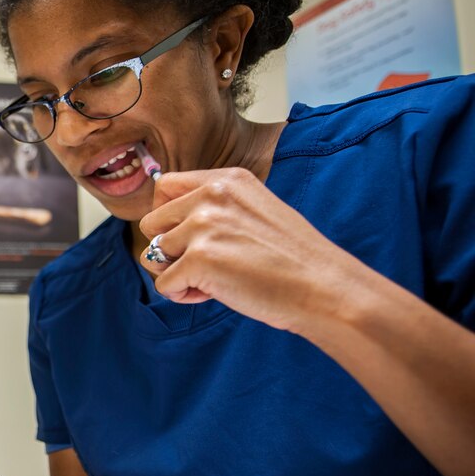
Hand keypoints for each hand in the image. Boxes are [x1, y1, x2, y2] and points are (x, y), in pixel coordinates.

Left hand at [138, 167, 362, 333]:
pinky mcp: (199, 259)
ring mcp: (203, 226)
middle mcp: (211, 196)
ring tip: (212, 281)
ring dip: (177, 274)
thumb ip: (216, 208)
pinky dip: (182, 295)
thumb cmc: (293, 258)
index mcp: (226, 180)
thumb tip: (172, 226)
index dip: (167, 217)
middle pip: (151, 223)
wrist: (324, 287)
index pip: (164, 187)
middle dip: (170, 249)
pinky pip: (164, 284)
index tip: (187, 236)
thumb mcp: (255, 210)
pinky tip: (213, 294)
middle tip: (203, 265)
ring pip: (154, 255)